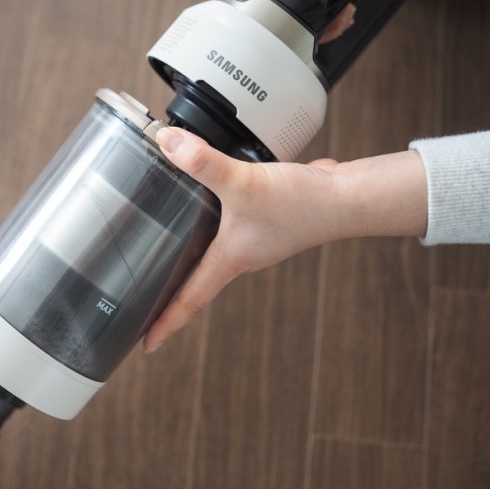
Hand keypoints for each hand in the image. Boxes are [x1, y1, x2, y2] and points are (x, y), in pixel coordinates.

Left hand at [142, 127, 426, 352]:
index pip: (190, 301)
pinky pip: (229, 226)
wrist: (345, 197)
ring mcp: (254, 239)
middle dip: (172, 292)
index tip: (146, 344)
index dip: (165, 323)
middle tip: (144, 298)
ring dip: (190, 255)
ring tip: (162, 253)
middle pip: (197, 281)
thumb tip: (167, 144)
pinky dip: (212, 221)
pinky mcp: (264, 219)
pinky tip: (204, 202)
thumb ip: (203, 164)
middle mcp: (240, 255)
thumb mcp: (244, 183)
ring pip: (212, 252)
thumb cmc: (302, 205)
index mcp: (230, 260)